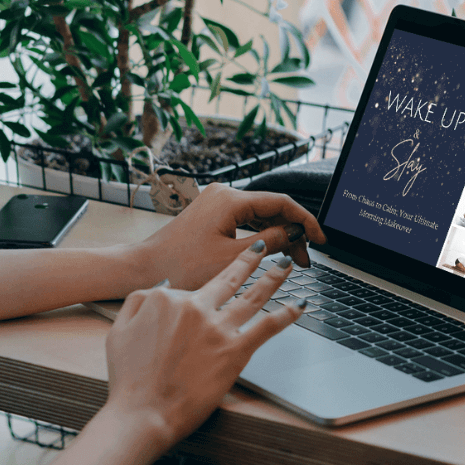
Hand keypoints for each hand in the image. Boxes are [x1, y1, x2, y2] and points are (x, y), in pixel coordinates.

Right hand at [104, 241, 302, 450]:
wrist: (141, 414)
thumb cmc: (129, 379)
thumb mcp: (119, 330)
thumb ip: (139, 301)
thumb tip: (164, 286)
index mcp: (169, 298)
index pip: (193, 287)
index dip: (200, 295)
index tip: (208, 294)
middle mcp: (196, 307)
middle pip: (230, 278)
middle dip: (251, 259)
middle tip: (264, 248)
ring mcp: (218, 328)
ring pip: (253, 295)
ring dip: (273, 277)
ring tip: (286, 264)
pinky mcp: (234, 351)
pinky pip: (266, 326)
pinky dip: (286, 314)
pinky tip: (299, 305)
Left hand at [133, 183, 325, 290]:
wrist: (143, 269)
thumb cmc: (180, 266)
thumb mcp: (232, 258)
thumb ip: (269, 243)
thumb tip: (294, 234)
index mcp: (231, 199)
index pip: (281, 203)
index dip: (304, 220)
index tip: (320, 238)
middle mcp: (224, 195)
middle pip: (272, 209)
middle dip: (292, 233)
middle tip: (305, 260)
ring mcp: (217, 204)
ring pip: (260, 216)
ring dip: (278, 236)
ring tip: (293, 261)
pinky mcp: (212, 215)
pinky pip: (246, 221)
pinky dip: (261, 237)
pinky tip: (272, 253)